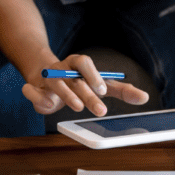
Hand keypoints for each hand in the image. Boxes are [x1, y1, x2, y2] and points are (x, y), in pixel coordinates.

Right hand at [21, 54, 149, 115]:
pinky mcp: (34, 88)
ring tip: (77, 108)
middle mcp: (62, 69)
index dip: (94, 75)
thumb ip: (122, 90)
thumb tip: (145, 98)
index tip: (103, 90)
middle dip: (88, 94)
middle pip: (75, 79)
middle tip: (101, 110)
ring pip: (55, 82)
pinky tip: (48, 106)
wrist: (45, 73)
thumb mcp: (101, 84)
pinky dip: (36, 96)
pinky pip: (30, 90)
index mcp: (78, 64)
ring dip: (66, 94)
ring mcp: (47, 78)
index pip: (85, 63)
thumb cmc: (79, 81)